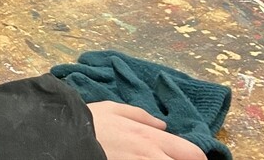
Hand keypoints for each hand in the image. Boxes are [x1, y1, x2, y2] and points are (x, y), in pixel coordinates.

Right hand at [88, 101, 205, 159]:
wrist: (63, 137)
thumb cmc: (88, 122)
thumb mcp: (113, 109)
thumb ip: (141, 116)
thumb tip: (163, 125)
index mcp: (150, 137)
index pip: (192, 153)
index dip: (199, 158)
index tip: (195, 159)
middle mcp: (151, 156)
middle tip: (174, 159)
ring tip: (156, 158)